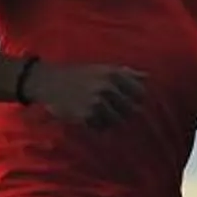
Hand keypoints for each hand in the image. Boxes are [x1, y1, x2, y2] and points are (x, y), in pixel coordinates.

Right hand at [26, 59, 147, 128]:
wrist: (48, 82)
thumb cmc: (78, 74)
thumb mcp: (102, 68)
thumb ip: (126, 72)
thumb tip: (148, 77)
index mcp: (113, 74)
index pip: (140, 92)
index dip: (137, 99)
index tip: (130, 101)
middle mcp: (108, 87)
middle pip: (131, 109)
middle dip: (125, 112)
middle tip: (112, 110)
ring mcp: (98, 102)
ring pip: (118, 120)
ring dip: (112, 120)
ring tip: (100, 114)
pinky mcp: (87, 116)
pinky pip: (102, 127)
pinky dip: (98, 125)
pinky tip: (89, 117)